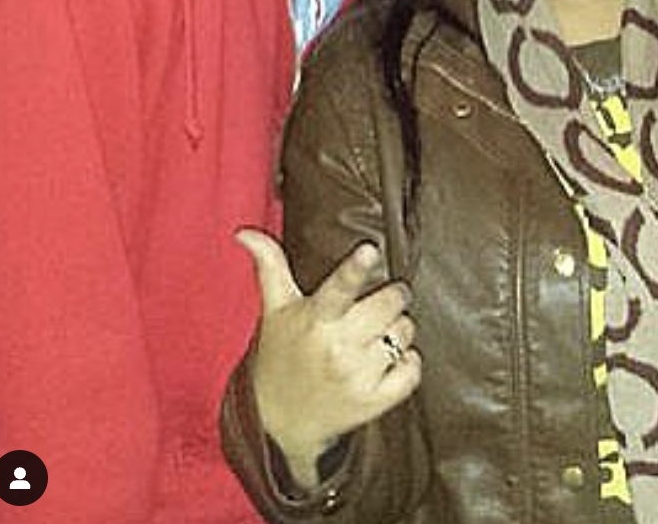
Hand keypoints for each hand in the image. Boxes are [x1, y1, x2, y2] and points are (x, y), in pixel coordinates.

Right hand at [236, 228, 420, 488]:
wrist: (277, 425)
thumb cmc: (279, 356)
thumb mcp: (275, 310)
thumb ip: (269, 265)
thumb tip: (244, 232)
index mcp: (314, 320)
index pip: (338, 289)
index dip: (355, 268)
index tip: (368, 249)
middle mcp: (336, 348)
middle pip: (390, 304)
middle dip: (393, 297)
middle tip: (380, 302)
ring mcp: (356, 377)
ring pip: (405, 332)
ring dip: (398, 329)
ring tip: (376, 335)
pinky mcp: (373, 402)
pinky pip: (413, 369)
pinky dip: (408, 362)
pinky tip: (388, 361)